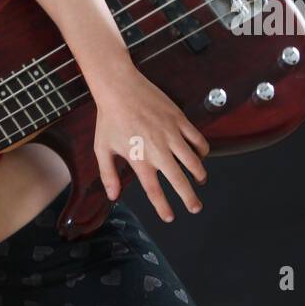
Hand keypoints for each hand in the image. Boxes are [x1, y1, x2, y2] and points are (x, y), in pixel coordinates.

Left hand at [91, 68, 210, 222]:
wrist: (120, 88)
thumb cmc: (109, 119)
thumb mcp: (102, 149)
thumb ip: (108, 174)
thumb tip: (113, 196)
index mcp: (139, 159)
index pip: (154, 190)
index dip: (163, 206)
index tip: (170, 217)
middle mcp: (158, 150)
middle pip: (179, 180)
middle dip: (189, 198)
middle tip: (195, 208)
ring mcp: (172, 135)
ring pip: (194, 161)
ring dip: (199, 174)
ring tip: (200, 181)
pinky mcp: (180, 120)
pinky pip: (198, 140)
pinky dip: (201, 150)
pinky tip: (199, 155)